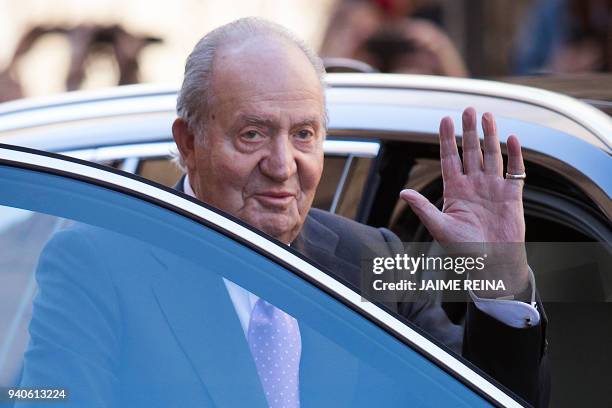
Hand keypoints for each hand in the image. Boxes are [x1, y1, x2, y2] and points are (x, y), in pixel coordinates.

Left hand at [400, 107, 527, 296]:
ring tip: (487, 116)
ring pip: (491, 155)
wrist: (491, 264)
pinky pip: (514, 171)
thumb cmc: (464, 249)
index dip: (447, 139)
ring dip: (490, 136)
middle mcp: (473, 185)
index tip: (444, 119)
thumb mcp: (439, 227)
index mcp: (454, 190)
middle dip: (469, 130)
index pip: (450, 158)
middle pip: (471, 151)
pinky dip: (515, 155)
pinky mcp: (512, 195)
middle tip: (468, 109)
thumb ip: (423, 207)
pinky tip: (512, 138)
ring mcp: (493, 188)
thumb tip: (402, 192)